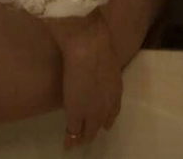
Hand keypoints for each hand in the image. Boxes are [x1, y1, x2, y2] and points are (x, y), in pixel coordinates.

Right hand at [58, 11, 122, 148]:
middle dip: (96, 128)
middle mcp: (109, 101)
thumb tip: (95, 47)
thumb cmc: (95, 38)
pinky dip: (70, 139)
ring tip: (77, 141)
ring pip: (90, 130)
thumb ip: (101, 55)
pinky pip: (74, 130)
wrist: (88, 44)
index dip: (107, 115)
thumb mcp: (103, 49)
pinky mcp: (78, 114)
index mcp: (115, 86)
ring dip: (83, 136)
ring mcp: (94, 109)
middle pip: (103, 122)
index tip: (105, 121)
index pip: (113, 107)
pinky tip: (67, 144)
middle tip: (89, 133)